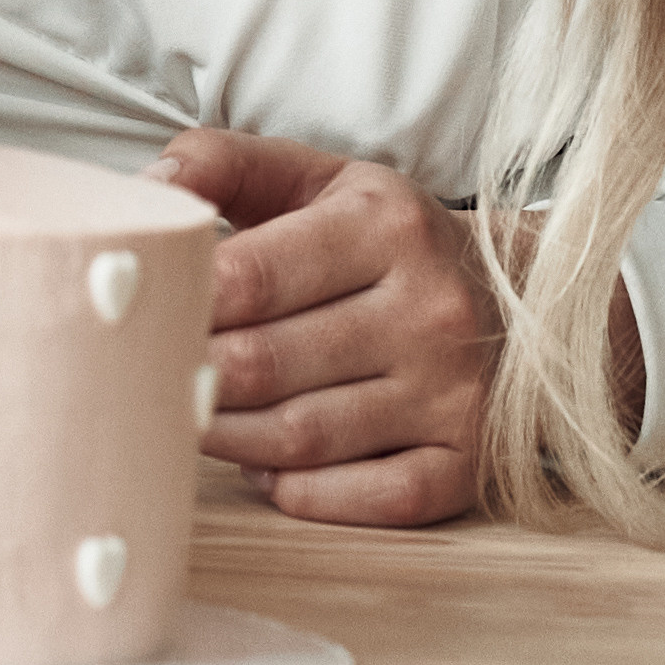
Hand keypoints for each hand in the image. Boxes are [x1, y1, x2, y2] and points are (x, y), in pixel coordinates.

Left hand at [155, 127, 501, 524]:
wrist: (526, 298)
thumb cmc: (382, 237)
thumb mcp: (314, 176)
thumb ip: (222, 165)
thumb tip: (147, 193)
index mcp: (382, 225)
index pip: (250, 276)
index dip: (178, 303)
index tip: (138, 314)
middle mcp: (429, 309)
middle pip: (265, 364)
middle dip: (189, 377)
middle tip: (143, 378)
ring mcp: (454, 393)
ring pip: (303, 437)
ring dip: (225, 438)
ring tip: (188, 416)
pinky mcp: (468, 463)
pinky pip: (370, 499)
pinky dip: (301, 492)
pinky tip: (264, 466)